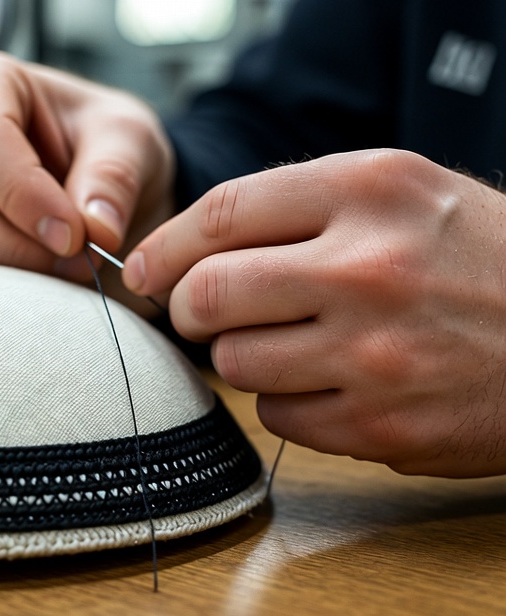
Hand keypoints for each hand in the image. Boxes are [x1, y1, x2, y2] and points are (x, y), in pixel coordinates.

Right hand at [0, 51, 174, 277]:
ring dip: (5, 276)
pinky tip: (34, 281)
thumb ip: (115, 175)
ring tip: (63, 272)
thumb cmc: (103, 146)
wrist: (90, 184)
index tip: (75, 238)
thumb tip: (95, 229)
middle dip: (15, 246)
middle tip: (77, 264)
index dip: (24, 195)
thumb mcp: (130, 140)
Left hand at [123, 149, 505, 476]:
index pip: (221, 214)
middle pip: (206, 296)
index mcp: (368, 190)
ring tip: (289, 343)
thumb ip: (297, 207)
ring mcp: (375, 353)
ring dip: (242, 357)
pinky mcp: (384, 425)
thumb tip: (183, 251)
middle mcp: (367, 268)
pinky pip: (279, 418)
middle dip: (186, 309)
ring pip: (236, 364)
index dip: (164, 247)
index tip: (143, 270)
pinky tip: (330, 382)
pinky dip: (286, 402)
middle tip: (200, 313)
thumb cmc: (478, 257)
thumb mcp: (403, 192)